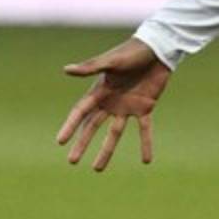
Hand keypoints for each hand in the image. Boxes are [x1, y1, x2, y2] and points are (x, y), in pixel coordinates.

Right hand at [56, 38, 170, 170]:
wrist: (158, 49)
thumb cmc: (132, 52)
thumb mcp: (111, 61)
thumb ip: (91, 67)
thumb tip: (65, 69)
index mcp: (100, 90)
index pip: (81, 112)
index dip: (70, 126)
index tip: (60, 141)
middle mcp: (111, 101)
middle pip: (93, 126)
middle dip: (82, 143)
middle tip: (72, 161)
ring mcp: (128, 106)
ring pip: (114, 133)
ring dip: (107, 150)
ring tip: (97, 169)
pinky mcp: (146, 107)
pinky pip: (144, 129)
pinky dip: (145, 144)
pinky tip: (146, 160)